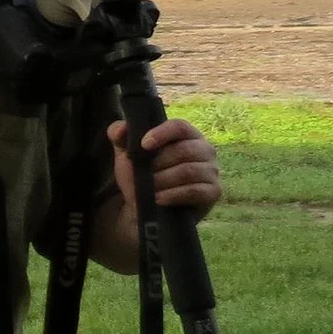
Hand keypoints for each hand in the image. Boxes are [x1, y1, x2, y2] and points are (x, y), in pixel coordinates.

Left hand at [107, 118, 222, 217]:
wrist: (148, 207)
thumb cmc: (142, 174)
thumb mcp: (126, 153)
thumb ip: (119, 135)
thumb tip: (121, 128)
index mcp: (187, 135)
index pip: (180, 126)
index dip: (162, 133)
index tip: (143, 144)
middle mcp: (205, 149)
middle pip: (183, 150)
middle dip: (158, 163)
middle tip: (142, 173)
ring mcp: (211, 171)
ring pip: (188, 171)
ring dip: (163, 180)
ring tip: (148, 188)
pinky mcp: (213, 191)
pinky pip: (194, 190)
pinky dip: (172, 195)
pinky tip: (158, 199)